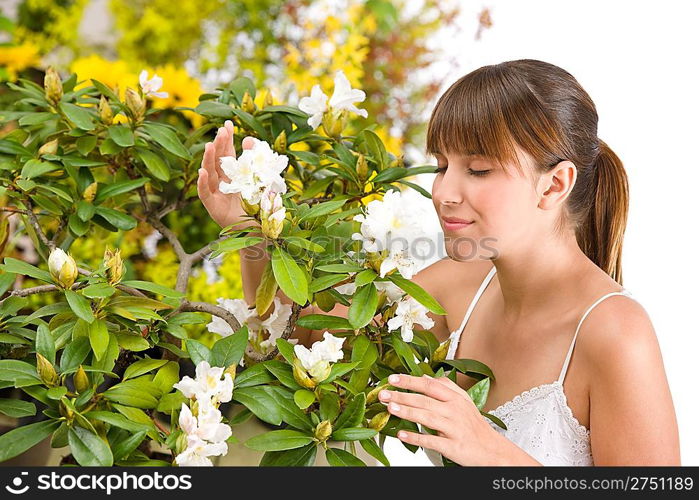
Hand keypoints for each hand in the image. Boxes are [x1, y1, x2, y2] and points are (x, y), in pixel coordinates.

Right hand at [197, 120, 255, 228]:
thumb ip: (255, 162)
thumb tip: (250, 140)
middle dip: (219, 145)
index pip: (228, 154)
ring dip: (208, 160)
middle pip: (218, 161)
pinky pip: (205, 194)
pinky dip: (203, 183)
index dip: (227, 139)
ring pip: (210, 174)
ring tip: (209, 145)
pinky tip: (201, 171)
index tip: (228, 123)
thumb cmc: (260, 209)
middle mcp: (222, 183)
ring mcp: (216, 195)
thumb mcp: (260, 182)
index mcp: (233, 176)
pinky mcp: (213, 208)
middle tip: (221, 130)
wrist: (260, 232)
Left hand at [379, 373, 508, 465]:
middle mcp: (455, 411)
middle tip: (383, 394)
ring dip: (407, 412)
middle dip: (402, 396)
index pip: (430, 385)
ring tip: (390, 408)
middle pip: (425, 400)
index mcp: (456, 399)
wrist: (493, 451)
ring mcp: (454, 428)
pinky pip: (432, 441)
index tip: (392, 378)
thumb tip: (425, 377)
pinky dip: (416, 438)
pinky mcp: (453, 446)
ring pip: (427, 417)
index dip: (410, 381)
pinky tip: (401, 435)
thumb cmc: (475, 426)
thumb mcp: (464, 402)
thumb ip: (445, 387)